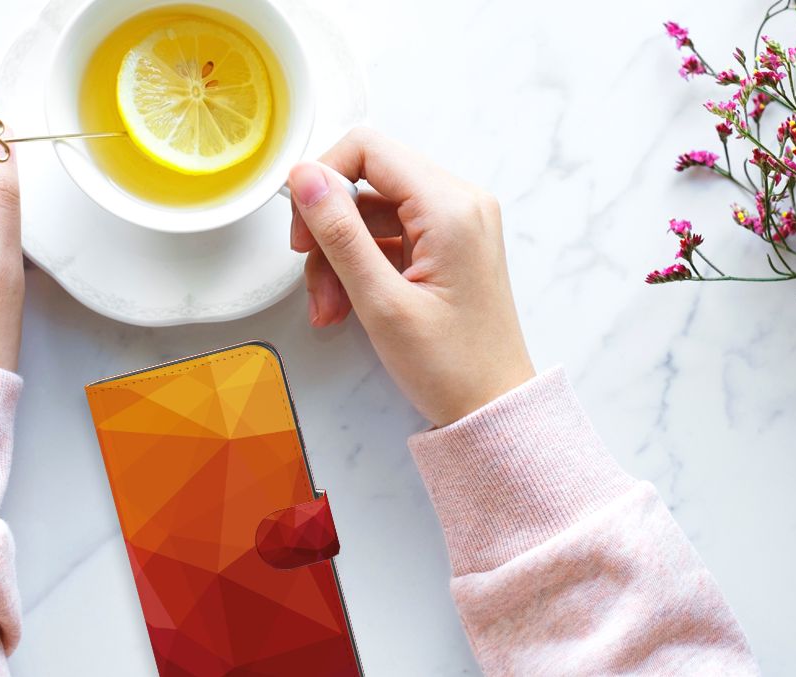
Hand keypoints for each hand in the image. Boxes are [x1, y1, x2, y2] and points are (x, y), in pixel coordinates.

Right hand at [288, 128, 533, 426]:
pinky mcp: (447, 245)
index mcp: (450, 207)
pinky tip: (347, 306)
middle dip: (329, 230)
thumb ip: (339, 233)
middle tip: (312, 278)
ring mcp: (455, 224)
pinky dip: (360, 267)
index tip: (302, 227)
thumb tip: (304, 177)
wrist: (493, 408)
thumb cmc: (451, 366)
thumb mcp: (381, 302)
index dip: (323, 179)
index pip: (368, 149)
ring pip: (371, 213)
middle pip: (367, 182)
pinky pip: (388, 237)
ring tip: (330, 309)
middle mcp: (459, 203)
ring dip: (339, 257)